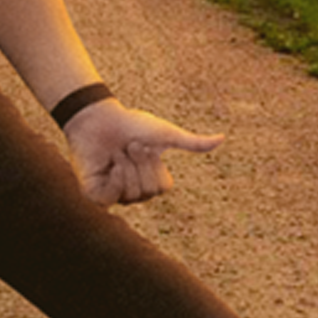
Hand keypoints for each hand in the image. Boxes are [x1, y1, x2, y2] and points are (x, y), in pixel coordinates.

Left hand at [64, 99, 224, 205]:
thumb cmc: (131, 125)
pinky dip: (112, 180)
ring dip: (125, 166)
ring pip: (131, 194)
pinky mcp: (94, 195)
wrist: (98, 118)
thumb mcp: (165, 135)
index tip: (143, 144)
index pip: (163, 187)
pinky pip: (109, 199)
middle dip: (140, 163)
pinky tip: (108, 166)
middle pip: (148, 191)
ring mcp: (114, 194)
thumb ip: (192, 143)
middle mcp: (133, 191)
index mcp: (151, 180)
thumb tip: (222, 138)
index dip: (154, 164)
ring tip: (115, 152)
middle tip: (128, 145)